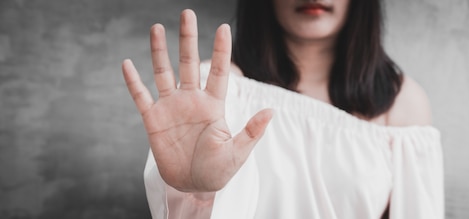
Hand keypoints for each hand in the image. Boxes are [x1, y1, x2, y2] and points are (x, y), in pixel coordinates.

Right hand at [122, 9, 272, 191]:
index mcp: (214, 105)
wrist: (193, 186)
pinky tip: (127, 63)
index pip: (219, 71)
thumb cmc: (218, 171)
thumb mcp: (237, 153)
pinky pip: (141, 97)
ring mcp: (172, 108)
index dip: (221, 50)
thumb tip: (271, 111)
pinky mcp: (153, 120)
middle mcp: (192, 100)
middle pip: (190, 63)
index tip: (223, 27)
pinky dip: (133, 82)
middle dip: (188, 39)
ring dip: (160, 51)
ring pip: (164, 72)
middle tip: (186, 14)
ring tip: (157, 27)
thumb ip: (251, 132)